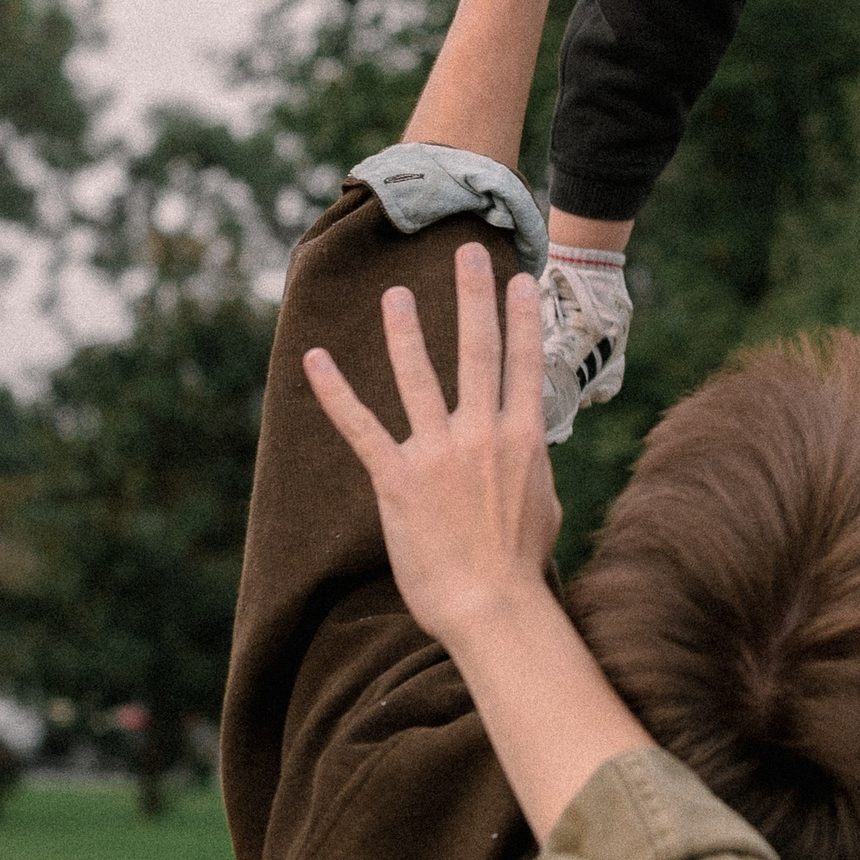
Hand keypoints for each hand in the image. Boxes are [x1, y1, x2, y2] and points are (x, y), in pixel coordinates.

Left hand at [303, 240, 561, 654]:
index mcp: (522, 440)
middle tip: (471, 253)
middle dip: (474, 299)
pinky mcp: (397, 479)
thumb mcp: (543, 505)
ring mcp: (438, 453)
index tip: (522, 281)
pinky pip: (361, 426)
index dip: (523, 319)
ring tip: (396, 294)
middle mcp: (482, 435)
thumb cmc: (519, 566)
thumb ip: (533, 468)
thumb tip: (530, 454)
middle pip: (479, 353)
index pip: (524, 365)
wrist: (493, 606)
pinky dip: (335, 392)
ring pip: (419, 377)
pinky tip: (316, 361)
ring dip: (406, 331)